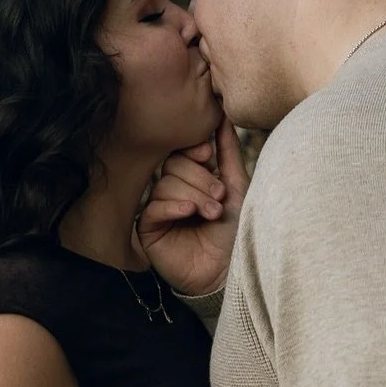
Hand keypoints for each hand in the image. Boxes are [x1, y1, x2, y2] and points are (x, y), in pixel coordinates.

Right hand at [137, 119, 248, 297]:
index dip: (193, 150)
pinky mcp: (148, 229)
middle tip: (219, 197)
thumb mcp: (236, 185)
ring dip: (193, 196)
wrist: (230, 270)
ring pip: (165, 184)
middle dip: (200, 178)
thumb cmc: (236, 230)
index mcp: (192, 177)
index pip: (182, 150)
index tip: (208, 156)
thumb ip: (228, 151)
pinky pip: (153, 207)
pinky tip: (189, 215)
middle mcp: (173, 190)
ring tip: (212, 213)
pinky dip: (173, 207)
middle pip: (173, 164)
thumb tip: (224, 116)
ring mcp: (159, 208)